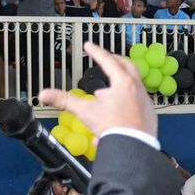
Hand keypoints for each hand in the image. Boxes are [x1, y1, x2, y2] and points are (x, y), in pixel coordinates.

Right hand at [40, 42, 157, 139]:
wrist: (134, 148)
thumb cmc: (115, 128)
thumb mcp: (85, 111)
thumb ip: (64, 101)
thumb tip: (45, 94)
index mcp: (123, 83)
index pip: (108, 61)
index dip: (96, 52)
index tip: (90, 46)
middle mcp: (137, 89)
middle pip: (127, 67)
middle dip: (114, 61)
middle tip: (105, 59)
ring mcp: (145, 102)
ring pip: (134, 85)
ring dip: (120, 84)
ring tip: (107, 92)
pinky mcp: (149, 115)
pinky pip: (137, 103)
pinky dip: (126, 102)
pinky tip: (116, 112)